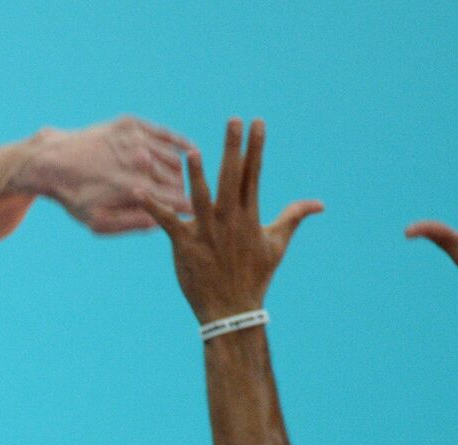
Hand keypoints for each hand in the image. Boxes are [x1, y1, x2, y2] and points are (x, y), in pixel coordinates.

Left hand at [17, 116, 194, 233]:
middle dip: (181, 192)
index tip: (191, 215)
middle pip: (177, 181)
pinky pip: (164, 134)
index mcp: (135, 189)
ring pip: (174, 159)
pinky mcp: (131, 124)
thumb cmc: (76, 196)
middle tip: (178, 200)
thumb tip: (161, 222)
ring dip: (178, 172)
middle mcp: (139, 161)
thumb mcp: (99, 222)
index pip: (176, 200)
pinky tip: (190, 151)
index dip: (186, 208)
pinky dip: (179, 144)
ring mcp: (136, 139)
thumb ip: (132, 223)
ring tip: (176, 183)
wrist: (52, 162)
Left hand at [140, 118, 321, 323]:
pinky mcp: (185, 244)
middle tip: (233, 120)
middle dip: (233, 148)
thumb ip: (293, 217)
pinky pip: (166, 221)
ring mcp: (206, 232)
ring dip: (197, 175)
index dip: (255, 147)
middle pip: (231, 178)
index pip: (253, 175)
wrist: (232, 310)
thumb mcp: (277, 245)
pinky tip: (138, 188)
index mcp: (249, 216)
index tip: (257, 123)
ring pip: (200, 197)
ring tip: (194, 152)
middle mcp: (228, 220)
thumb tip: (319, 204)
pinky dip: (152, 206)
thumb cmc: (255, 276)